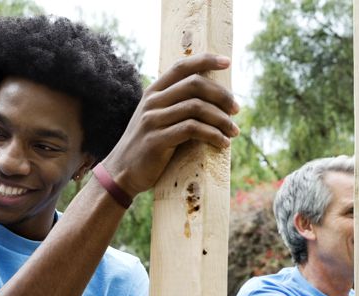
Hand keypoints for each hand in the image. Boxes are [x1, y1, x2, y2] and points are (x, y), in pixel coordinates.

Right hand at [102, 54, 238, 196]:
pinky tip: (223, 143)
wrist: (121, 172)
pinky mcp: (156, 140)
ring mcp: (153, 120)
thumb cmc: (147, 146)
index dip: (205, 60)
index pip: (182, 66)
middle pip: (195, 85)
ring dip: (222, 119)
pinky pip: (192, 130)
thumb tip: (212, 100)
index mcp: (153, 92)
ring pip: (196, 107)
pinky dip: (213, 135)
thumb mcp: (157, 118)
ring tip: (234, 131)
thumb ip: (175, 105)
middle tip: (237, 109)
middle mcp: (152, 102)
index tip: (227, 61)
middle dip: (222, 95)